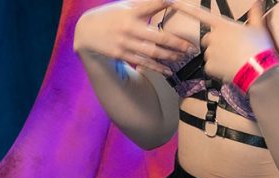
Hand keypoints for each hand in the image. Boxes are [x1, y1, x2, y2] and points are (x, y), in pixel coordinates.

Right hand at [73, 0, 197, 75]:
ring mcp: (124, 42)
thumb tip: (166, 0)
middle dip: (177, 43)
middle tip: (191, 47)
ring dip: (169, 56)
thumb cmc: (111, 16)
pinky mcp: (121, 54)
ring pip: (152, 52)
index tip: (177, 3)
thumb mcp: (125, 6)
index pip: (150, 6)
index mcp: (131, 12)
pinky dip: (157, 67)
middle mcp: (128, 27)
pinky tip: (168, 70)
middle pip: (157, 37)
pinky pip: (142, 62)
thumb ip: (144, 4)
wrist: (86, 31)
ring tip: (183, 57)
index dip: (164, 3)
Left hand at [166, 0, 275, 82]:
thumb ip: (255, 14)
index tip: (171, 1)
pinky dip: (218, 69)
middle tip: (231, 49)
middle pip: (208, 39)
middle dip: (216, 44)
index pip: (199, 14)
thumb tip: (258, 1)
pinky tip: (230, 69)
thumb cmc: (259, 48)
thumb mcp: (259, 28)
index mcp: (222, 26)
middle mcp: (213, 37)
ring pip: (210, 54)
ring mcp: (209, 53)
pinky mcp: (209, 67)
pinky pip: (211, 67)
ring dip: (218, 57)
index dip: (184, 7)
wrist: (259, 70)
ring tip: (234, 60)